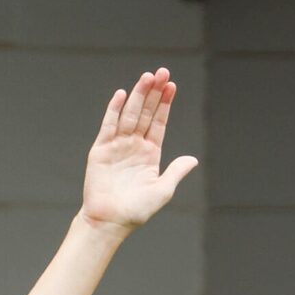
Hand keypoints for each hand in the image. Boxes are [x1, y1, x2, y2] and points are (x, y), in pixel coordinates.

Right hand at [79, 68, 198, 232]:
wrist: (110, 221)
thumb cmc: (137, 210)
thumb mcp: (163, 190)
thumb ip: (176, 172)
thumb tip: (193, 159)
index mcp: (150, 154)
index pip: (159, 122)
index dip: (165, 104)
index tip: (172, 85)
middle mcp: (134, 146)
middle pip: (146, 113)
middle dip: (154, 93)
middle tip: (161, 72)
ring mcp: (117, 146)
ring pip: (129, 115)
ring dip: (138, 95)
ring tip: (147, 76)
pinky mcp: (101, 149)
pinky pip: (109, 125)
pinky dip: (114, 109)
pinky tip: (122, 94)